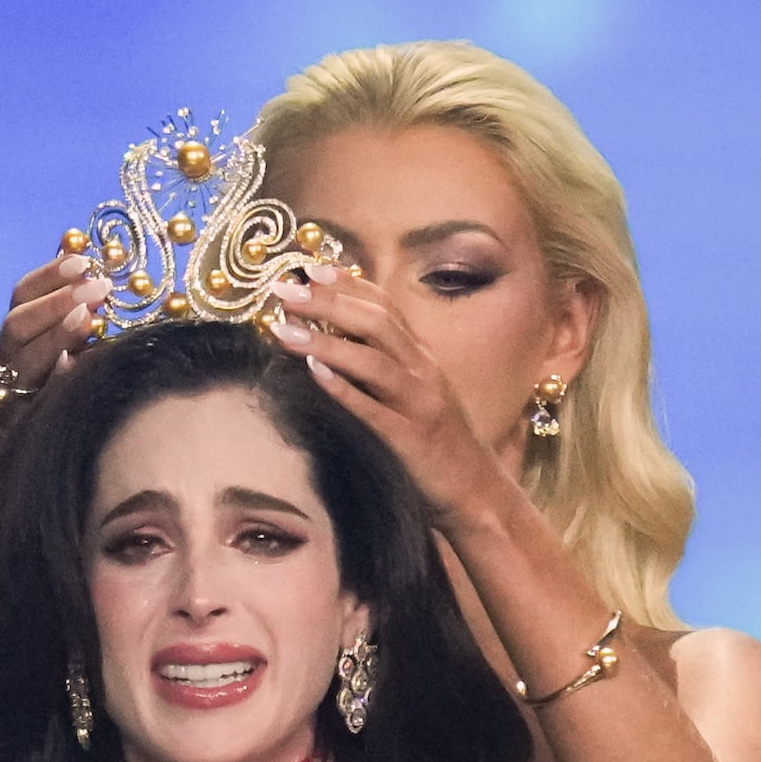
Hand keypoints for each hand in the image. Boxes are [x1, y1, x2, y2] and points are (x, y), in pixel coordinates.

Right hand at [0, 247, 110, 451]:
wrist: (0, 474)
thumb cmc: (39, 411)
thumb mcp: (52, 365)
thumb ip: (70, 329)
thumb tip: (102, 281)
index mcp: (13, 342)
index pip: (23, 296)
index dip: (50, 275)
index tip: (84, 260)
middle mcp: (3, 363)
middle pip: (18, 321)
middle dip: (56, 299)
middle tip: (96, 285)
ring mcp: (4, 393)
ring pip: (20, 356)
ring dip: (54, 332)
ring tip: (87, 316)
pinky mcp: (12, 425)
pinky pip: (31, 399)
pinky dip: (51, 380)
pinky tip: (73, 367)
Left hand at [268, 264, 518, 523]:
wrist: (476, 493)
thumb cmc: (438, 446)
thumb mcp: (416, 396)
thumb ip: (387, 367)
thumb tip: (340, 344)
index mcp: (423, 359)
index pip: (386, 308)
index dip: (348, 284)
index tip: (311, 268)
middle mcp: (424, 371)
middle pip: (376, 322)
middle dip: (328, 302)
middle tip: (284, 289)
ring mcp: (419, 403)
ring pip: (374, 360)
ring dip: (326, 341)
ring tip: (285, 329)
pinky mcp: (410, 439)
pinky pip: (374, 409)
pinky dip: (345, 389)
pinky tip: (315, 374)